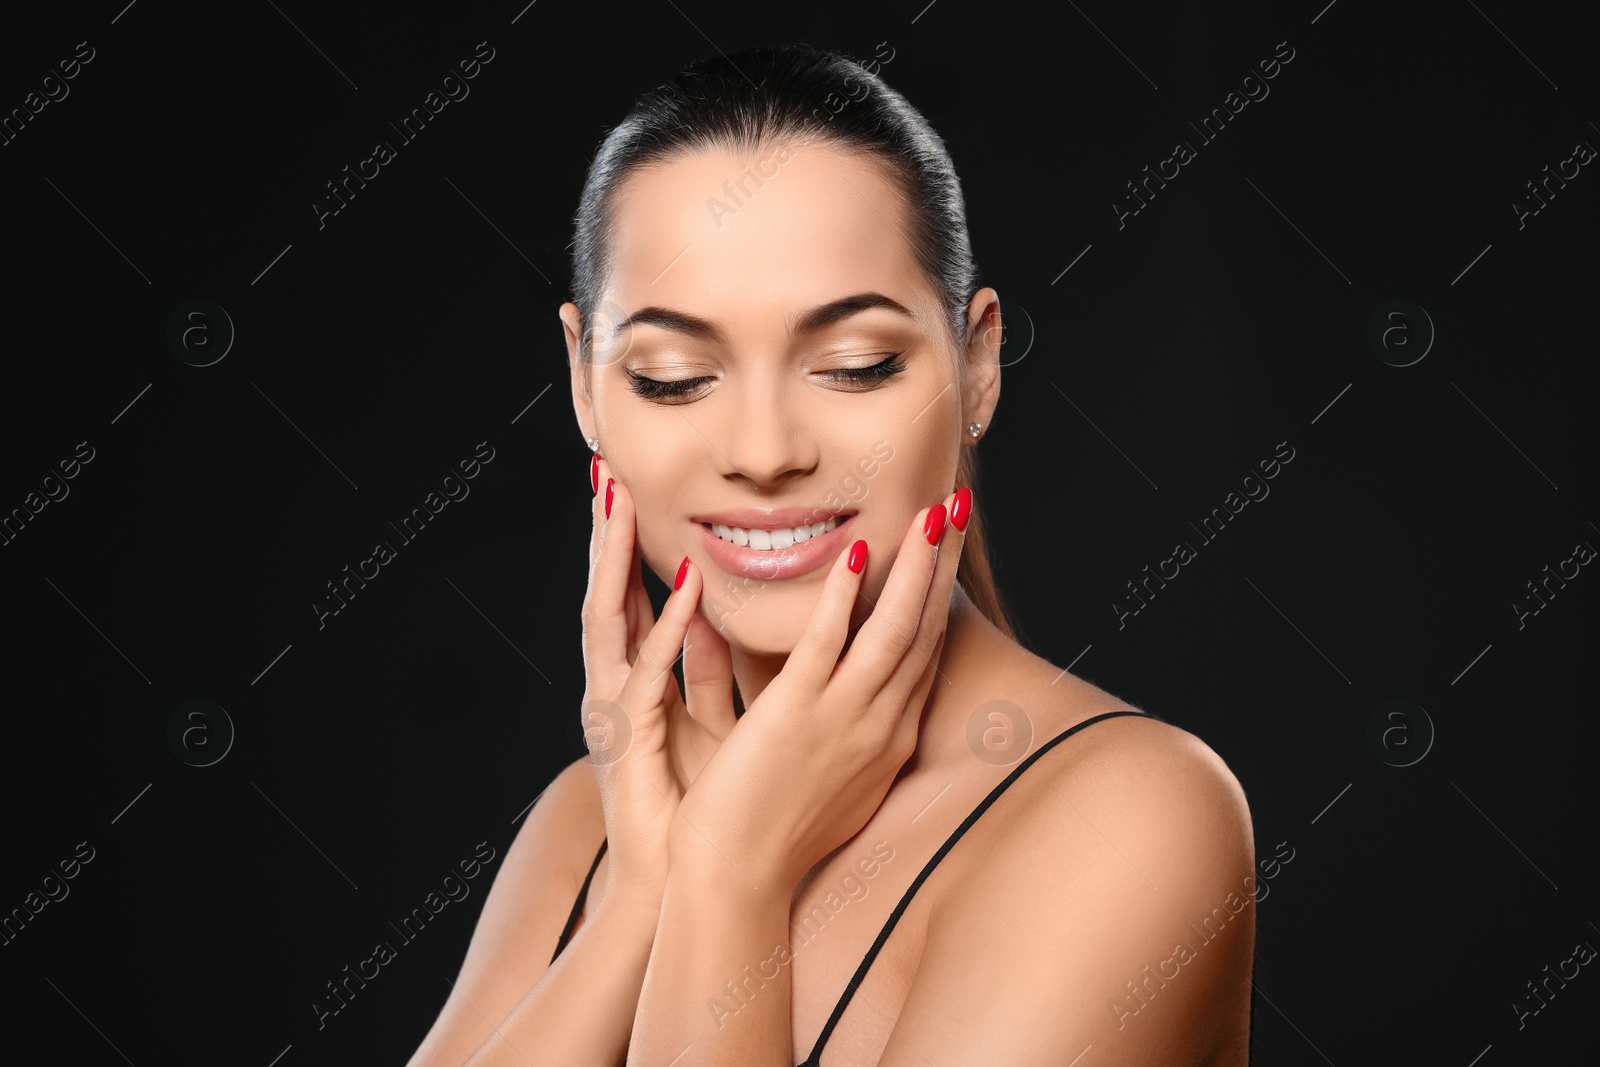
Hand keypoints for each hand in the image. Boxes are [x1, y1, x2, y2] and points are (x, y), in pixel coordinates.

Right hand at [580, 459, 735, 907]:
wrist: (676, 892)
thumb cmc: (695, 812)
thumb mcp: (706, 722)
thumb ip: (707, 670)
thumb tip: (718, 615)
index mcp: (634, 686)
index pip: (626, 599)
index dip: (622, 544)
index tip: (627, 488)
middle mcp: (614, 692)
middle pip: (605, 597)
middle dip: (603, 536)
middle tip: (605, 472)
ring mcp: (614, 715)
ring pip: (608, 623)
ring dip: (615, 561)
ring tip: (620, 503)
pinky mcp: (630, 744)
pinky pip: (647, 675)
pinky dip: (666, 629)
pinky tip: (682, 586)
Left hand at [668, 487, 969, 894]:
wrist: (738, 879)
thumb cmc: (772, 835)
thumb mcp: (832, 779)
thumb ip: (845, 731)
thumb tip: (848, 696)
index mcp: (888, 739)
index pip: (925, 653)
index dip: (941, 596)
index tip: (949, 549)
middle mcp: (881, 726)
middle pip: (926, 632)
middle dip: (946, 567)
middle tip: (961, 508)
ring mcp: (844, 719)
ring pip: (895, 629)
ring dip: (918, 566)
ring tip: (935, 511)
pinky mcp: (797, 716)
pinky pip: (829, 644)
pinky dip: (846, 597)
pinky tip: (857, 553)